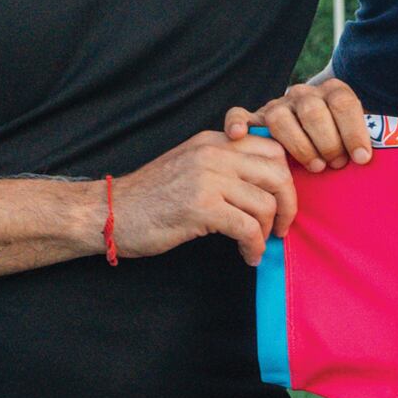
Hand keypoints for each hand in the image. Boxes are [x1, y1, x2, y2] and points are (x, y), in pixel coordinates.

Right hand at [125, 127, 296, 263]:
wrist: (109, 212)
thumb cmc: (151, 197)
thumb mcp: (190, 166)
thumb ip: (224, 166)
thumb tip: (268, 185)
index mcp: (213, 142)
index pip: (271, 148)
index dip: (287, 177)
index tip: (283, 200)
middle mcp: (213, 154)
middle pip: (278, 174)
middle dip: (289, 205)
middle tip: (282, 227)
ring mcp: (207, 179)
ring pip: (266, 203)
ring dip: (269, 230)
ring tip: (258, 244)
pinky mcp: (200, 208)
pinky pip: (248, 228)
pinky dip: (254, 246)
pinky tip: (248, 256)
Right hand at [243, 74, 373, 172]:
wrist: (314, 134)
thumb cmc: (340, 145)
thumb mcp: (358, 136)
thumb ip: (369, 138)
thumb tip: (391, 151)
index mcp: (332, 92)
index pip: (343, 102)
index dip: (354, 131)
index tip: (361, 158)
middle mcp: (303, 94)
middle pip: (313, 111)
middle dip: (328, 142)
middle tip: (336, 165)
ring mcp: (277, 105)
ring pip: (281, 117)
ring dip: (299, 145)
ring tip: (314, 167)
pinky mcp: (254, 120)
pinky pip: (240, 114)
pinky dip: (238, 123)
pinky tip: (241, 136)